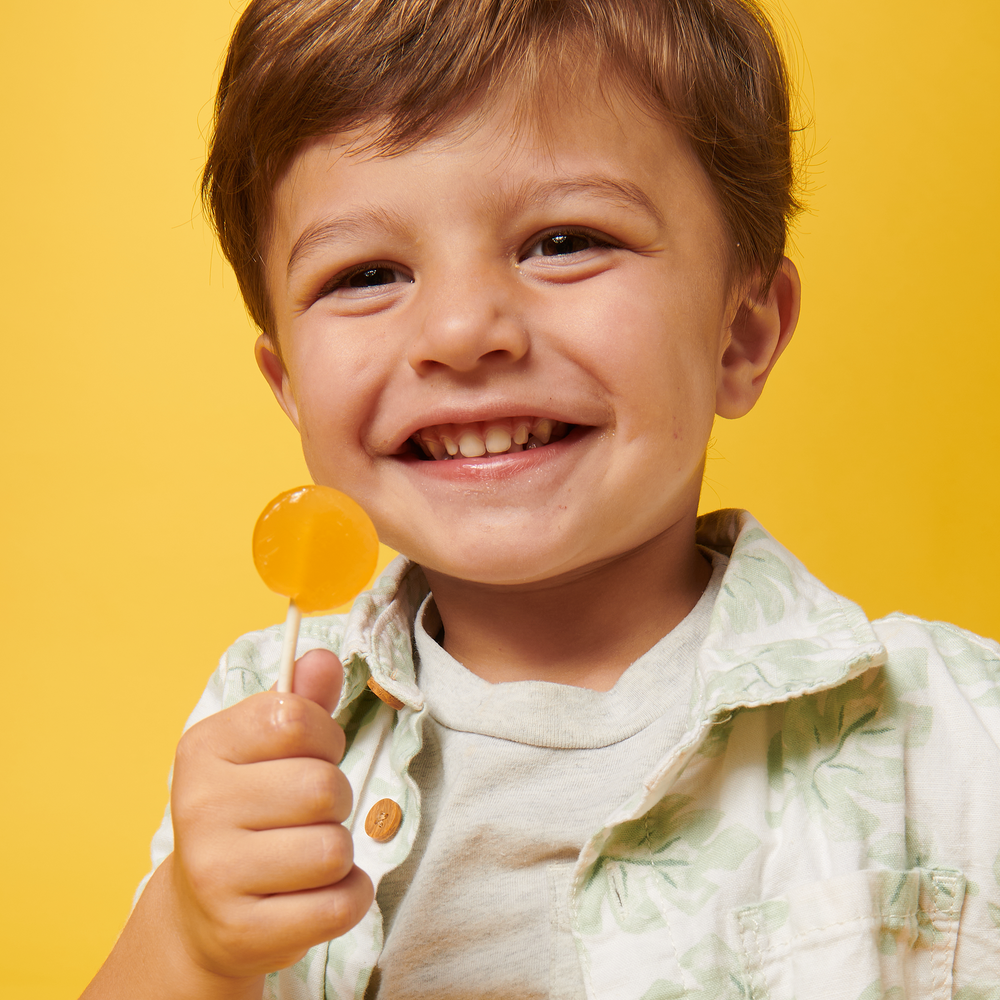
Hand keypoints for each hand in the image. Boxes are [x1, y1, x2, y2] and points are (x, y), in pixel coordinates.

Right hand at [169, 648, 373, 977]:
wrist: (204, 914)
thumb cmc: (250, 813)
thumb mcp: (266, 750)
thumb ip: (302, 701)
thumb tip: (324, 657)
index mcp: (203, 748)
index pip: (295, 719)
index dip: (324, 737)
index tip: (310, 756)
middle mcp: (199, 807)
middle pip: (322, 787)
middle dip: (336, 800)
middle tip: (306, 815)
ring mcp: (215, 874)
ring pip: (334, 848)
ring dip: (340, 853)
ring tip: (305, 856)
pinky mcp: (242, 931)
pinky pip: (341, 903)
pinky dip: (349, 896)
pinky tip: (315, 893)